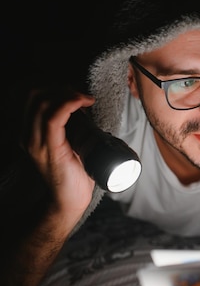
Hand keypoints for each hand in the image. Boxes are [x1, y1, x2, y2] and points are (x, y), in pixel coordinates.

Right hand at [22, 85, 96, 233]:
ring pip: (42, 101)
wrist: (71, 199)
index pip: (31, 96)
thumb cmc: (76, 172)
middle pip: (34, 94)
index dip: (52, 86)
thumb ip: (72, 126)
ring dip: (67, 93)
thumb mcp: (72, 142)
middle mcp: (27, 134)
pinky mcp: (48, 148)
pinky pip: (54, 117)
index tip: (75, 92)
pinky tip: (83, 102)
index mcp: (30, 132)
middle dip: (61, 87)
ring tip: (84, 100)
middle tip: (81, 96)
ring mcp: (35, 141)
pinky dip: (70, 103)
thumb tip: (86, 107)